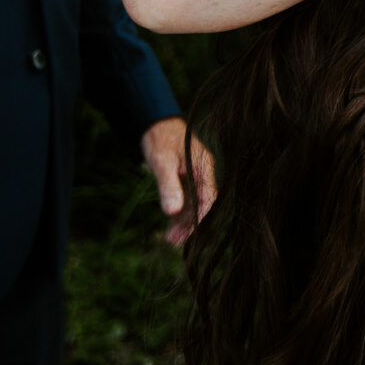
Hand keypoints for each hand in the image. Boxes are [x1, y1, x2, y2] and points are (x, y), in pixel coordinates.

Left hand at [140, 116, 215, 245]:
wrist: (154, 123)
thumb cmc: (159, 139)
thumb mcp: (161, 161)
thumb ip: (168, 185)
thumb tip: (172, 212)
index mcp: (203, 166)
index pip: (209, 197)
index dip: (201, 217)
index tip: (190, 233)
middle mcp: (202, 173)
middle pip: (202, 204)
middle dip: (190, 224)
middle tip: (175, 242)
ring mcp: (194, 177)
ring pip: (193, 204)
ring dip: (183, 222)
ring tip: (170, 239)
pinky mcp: (185, 179)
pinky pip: (185, 200)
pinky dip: (178, 213)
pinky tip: (170, 226)